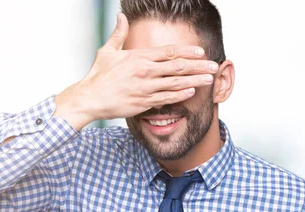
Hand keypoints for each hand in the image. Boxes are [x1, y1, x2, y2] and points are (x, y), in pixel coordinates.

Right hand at [54, 13, 218, 129]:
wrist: (90, 98)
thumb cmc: (98, 75)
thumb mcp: (108, 51)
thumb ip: (119, 34)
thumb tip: (121, 16)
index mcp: (139, 57)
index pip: (169, 52)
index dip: (187, 52)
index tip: (201, 51)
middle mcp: (146, 72)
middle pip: (178, 67)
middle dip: (198, 66)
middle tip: (213, 65)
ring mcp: (146, 88)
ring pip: (176, 83)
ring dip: (195, 80)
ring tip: (209, 79)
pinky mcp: (144, 102)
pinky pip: (167, 98)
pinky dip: (181, 94)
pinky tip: (192, 91)